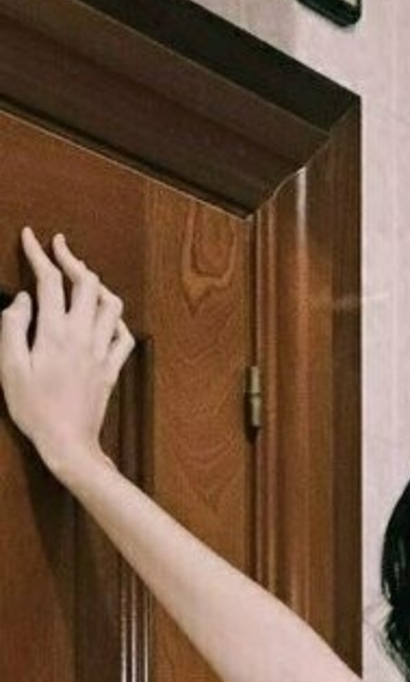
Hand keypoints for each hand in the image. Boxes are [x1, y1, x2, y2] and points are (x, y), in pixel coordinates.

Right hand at [0, 228, 134, 477]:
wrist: (69, 445)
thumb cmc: (34, 410)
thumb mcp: (10, 368)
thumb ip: (13, 327)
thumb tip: (22, 298)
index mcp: (55, 332)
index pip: (50, 280)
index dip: (39, 254)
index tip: (30, 236)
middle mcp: (83, 336)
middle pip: (87, 283)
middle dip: (72, 259)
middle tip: (58, 247)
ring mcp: (102, 352)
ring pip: (111, 305)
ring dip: (97, 285)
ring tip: (83, 278)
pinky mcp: (112, 370)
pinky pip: (124, 337)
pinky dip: (116, 321)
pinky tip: (105, 318)